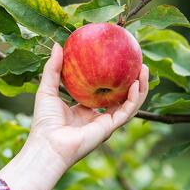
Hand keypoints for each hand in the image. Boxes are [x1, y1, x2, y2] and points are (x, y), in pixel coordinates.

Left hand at [31, 43, 148, 167]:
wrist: (48, 144)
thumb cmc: (44, 120)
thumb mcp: (47, 88)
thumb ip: (53, 68)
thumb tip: (58, 44)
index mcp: (84, 108)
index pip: (102, 90)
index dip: (111, 76)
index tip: (116, 59)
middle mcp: (98, 115)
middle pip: (120, 96)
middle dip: (131, 80)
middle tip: (136, 62)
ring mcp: (105, 122)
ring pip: (130, 103)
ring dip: (140, 87)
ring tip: (145, 68)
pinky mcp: (110, 127)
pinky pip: (127, 111)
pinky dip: (135, 97)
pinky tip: (137, 82)